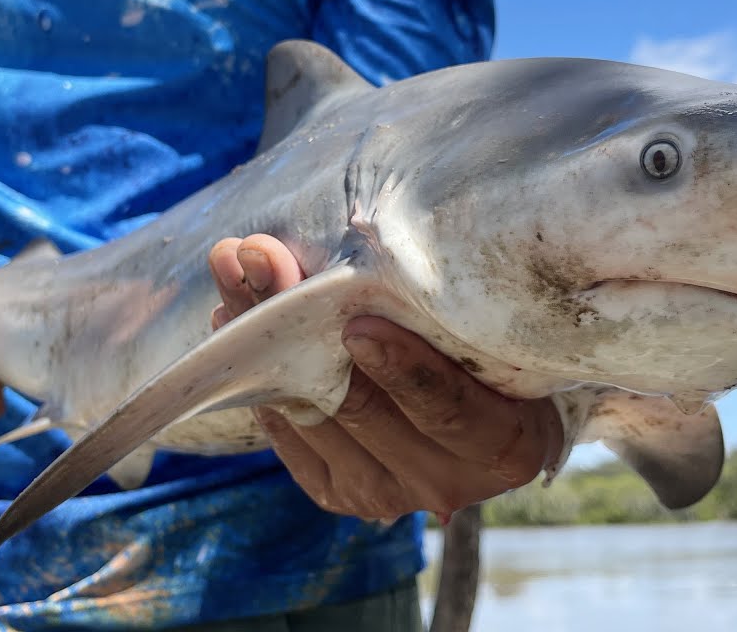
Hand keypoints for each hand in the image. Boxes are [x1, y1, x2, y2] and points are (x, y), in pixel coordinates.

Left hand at [208, 234, 564, 520]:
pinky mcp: (336, 492)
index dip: (404, 369)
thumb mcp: (485, 326)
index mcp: (508, 445)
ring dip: (262, 338)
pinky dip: (257, 374)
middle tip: (259, 258)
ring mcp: (385, 495)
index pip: (449, 408)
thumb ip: (436, 300)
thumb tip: (365, 242)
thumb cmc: (489, 347)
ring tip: (233, 273)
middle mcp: (446, 482)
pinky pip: (287, 433)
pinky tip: (228, 320)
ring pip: (311, 412)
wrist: (478, 410)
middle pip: (360, 404)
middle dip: (300, 323)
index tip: (357, 323)